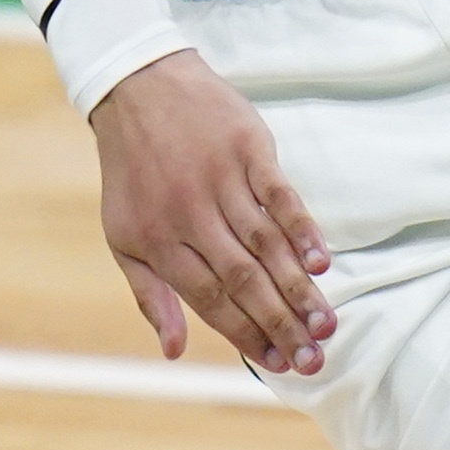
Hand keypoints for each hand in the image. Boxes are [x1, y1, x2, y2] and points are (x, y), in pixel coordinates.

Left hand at [89, 49, 335, 376]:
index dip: (246, 335)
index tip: (279, 365)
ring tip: (326, 325)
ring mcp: (220, 179)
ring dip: (298, 288)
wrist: (137, 85)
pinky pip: (279, 195)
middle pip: (244, 279)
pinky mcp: (247, 148)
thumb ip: (149, 296)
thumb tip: (174, 352)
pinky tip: (321, 262)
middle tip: (315, 360)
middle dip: (281, 324)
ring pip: (266, 244)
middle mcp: (189, 214)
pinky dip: (302, 229)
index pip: (210, 300)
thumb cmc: (132, 172)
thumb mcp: (123, 236)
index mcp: (158, 241)